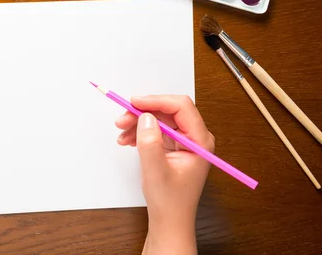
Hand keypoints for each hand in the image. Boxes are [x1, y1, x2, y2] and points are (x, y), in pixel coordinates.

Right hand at [115, 95, 213, 253]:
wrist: (169, 221)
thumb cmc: (169, 201)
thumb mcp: (155, 170)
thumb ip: (150, 141)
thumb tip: (145, 116)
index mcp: (200, 142)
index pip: (181, 107)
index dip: (156, 101)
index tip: (134, 103)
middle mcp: (195, 138)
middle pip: (168, 111)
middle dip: (143, 112)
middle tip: (121, 120)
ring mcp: (185, 141)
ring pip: (159, 119)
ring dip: (138, 122)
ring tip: (121, 134)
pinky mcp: (174, 146)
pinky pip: (156, 129)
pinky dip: (140, 131)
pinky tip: (127, 140)